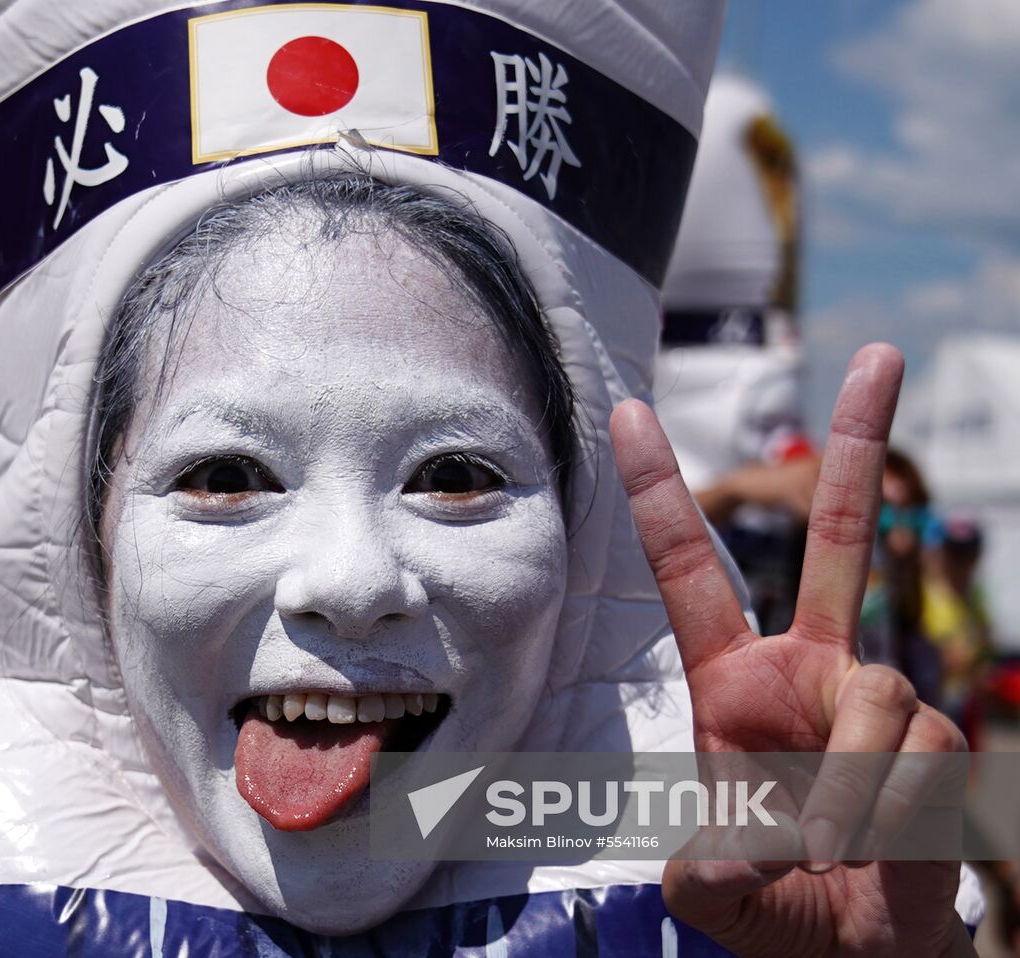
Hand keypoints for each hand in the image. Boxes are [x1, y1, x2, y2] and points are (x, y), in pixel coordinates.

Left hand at [611, 344, 973, 957]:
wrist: (854, 950)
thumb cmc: (774, 901)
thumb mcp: (713, 880)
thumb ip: (709, 863)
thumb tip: (743, 853)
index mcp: (734, 679)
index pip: (691, 569)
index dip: (660, 492)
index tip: (629, 412)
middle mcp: (810, 669)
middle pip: (837, 536)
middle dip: (859, 445)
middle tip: (882, 351)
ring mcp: (878, 697)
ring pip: (875, 696)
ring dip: (850, 786)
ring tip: (824, 847)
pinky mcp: (937, 737)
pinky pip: (915, 748)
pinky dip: (885, 807)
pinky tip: (873, 846)